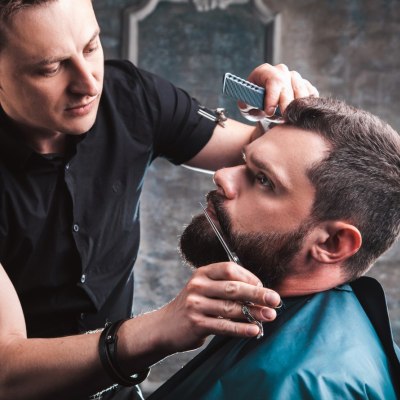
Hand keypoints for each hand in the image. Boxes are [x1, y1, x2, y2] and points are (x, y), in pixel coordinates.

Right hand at [158, 262, 280, 351]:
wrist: (165, 326)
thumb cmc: (194, 306)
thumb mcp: (205, 289)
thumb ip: (226, 287)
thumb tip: (260, 291)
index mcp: (202, 273)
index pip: (230, 269)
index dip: (249, 277)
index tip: (262, 287)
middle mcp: (198, 286)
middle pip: (233, 288)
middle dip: (257, 294)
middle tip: (275, 300)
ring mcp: (195, 305)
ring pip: (231, 308)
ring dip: (254, 313)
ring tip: (270, 316)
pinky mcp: (196, 324)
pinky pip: (224, 326)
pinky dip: (241, 329)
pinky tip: (254, 330)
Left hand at [245, 63, 318, 115]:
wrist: (265, 114)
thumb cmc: (253, 108)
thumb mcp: (246, 108)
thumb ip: (249, 107)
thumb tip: (260, 110)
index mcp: (264, 72)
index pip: (273, 80)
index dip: (272, 97)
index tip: (269, 112)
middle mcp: (281, 71)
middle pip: (287, 85)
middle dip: (286, 103)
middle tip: (284, 118)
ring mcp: (294, 77)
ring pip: (301, 89)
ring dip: (298, 105)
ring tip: (292, 119)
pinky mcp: (305, 86)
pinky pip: (311, 93)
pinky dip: (308, 105)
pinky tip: (302, 115)